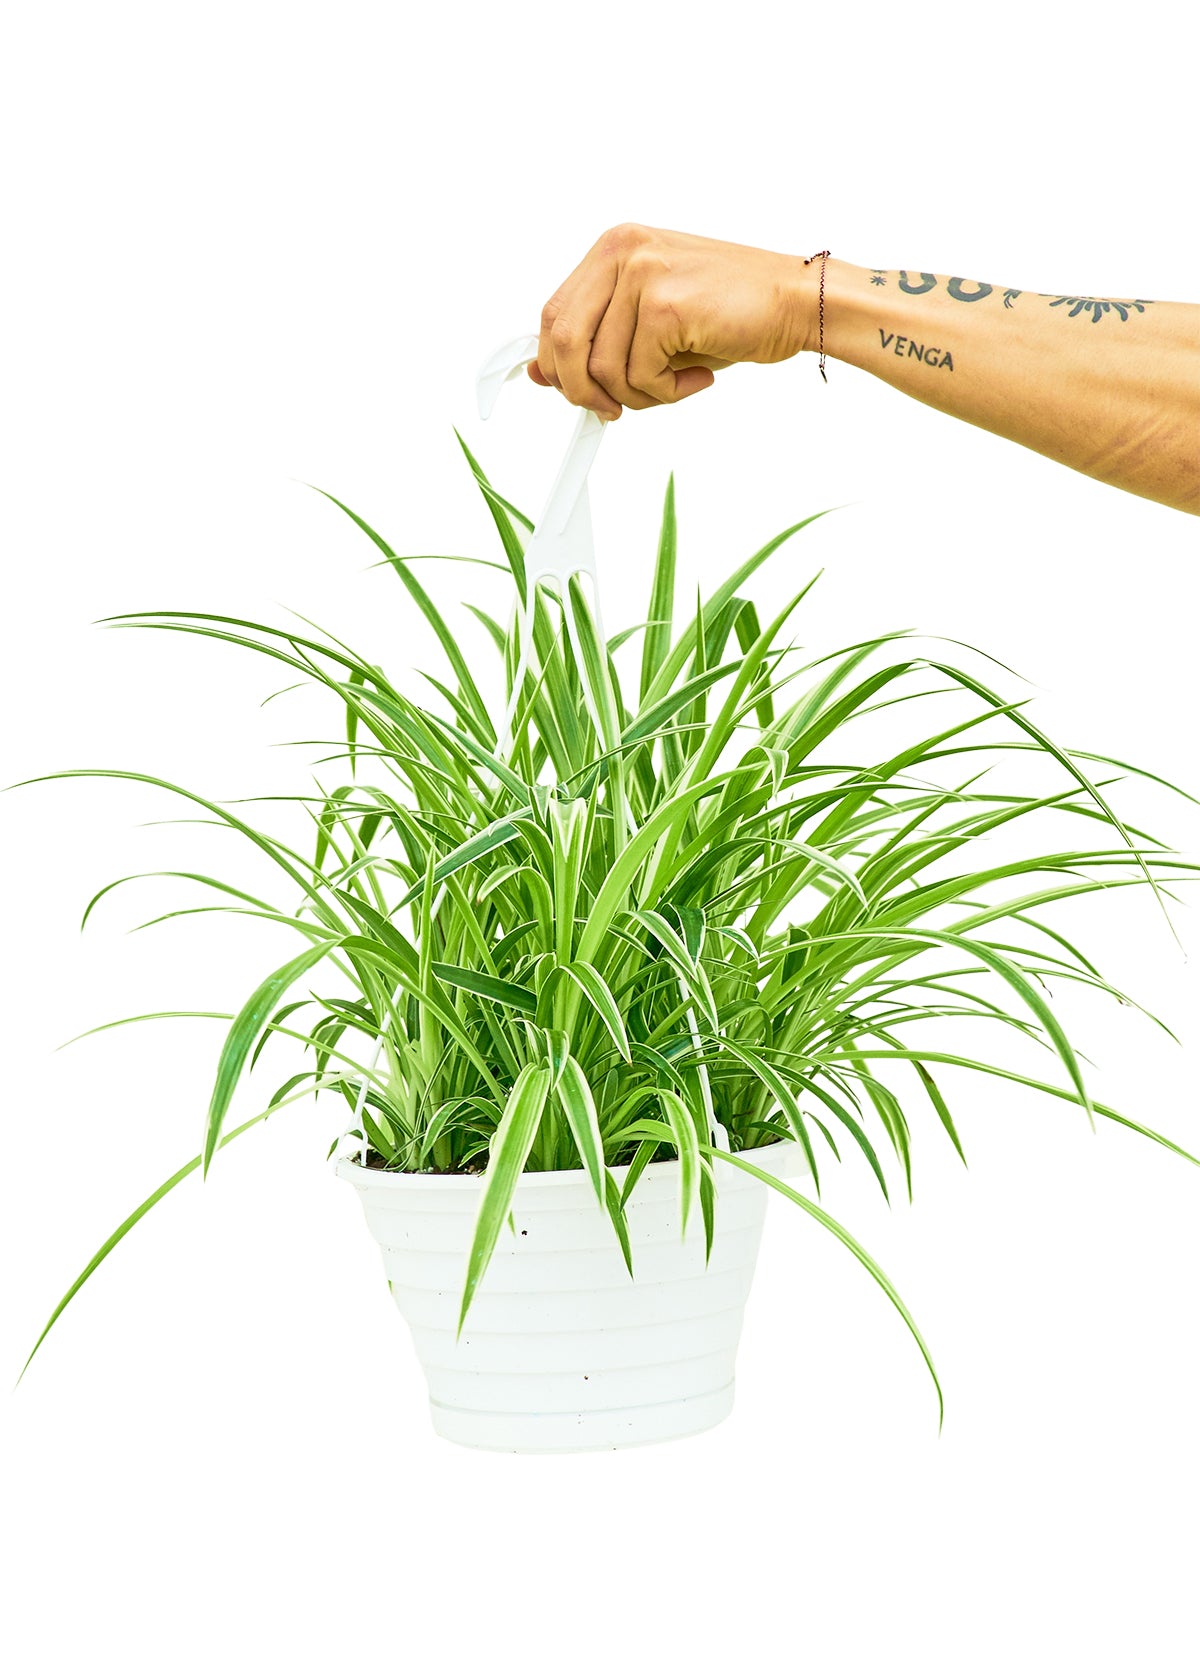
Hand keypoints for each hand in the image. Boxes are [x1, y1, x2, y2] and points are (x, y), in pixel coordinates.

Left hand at [528, 223, 813, 418]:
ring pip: (603, 369)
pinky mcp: (665, 304)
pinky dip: (667, 394)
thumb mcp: (650, 322)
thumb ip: (598, 339)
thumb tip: (541, 373)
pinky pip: (640, 376)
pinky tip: (698, 377)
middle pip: (563, 341)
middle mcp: (621, 252)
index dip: (554, 363)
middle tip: (613, 409)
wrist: (793, 300)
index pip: (553, 314)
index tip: (572, 391)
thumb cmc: (729, 311)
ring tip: (676, 385)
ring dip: (639, 396)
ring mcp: (642, 274)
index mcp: (613, 248)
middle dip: (582, 391)